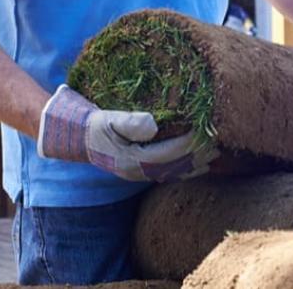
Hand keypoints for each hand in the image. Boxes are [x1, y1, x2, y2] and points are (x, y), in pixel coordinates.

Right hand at [37, 85, 215, 181]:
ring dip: (194, 165)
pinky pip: (166, 172)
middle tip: (218, 144)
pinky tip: (197, 165)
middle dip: (197, 156)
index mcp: (131, 160)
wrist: (74, 136)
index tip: (205, 132)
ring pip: (172, 173)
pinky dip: (184, 169)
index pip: (168, 155)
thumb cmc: (93, 124)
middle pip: (174, 167)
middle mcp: (136, 171)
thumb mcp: (107, 119)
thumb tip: (154, 125)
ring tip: (214, 155)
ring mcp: (137, 173)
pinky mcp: (138, 169)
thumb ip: (130, 122)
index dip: (188, 145)